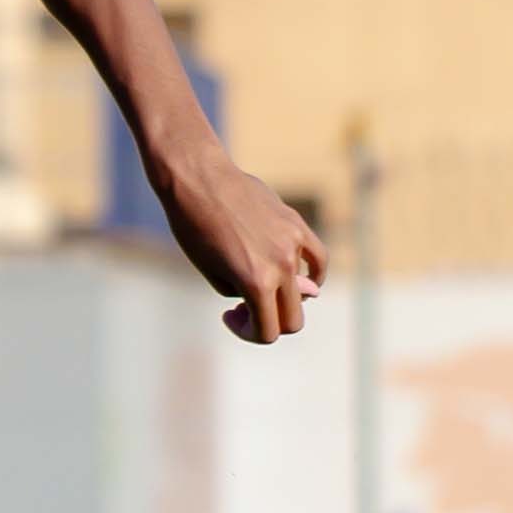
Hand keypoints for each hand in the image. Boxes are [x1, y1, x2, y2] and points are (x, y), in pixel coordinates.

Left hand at [158, 146, 326, 348]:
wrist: (198, 180)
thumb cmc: (194, 228)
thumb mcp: (213, 272)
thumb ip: (249, 292)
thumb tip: (305, 295)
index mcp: (255, 282)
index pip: (268, 332)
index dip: (249, 333)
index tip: (231, 315)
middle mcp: (280, 266)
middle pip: (292, 318)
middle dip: (269, 321)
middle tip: (245, 307)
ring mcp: (293, 245)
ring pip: (307, 291)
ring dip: (285, 297)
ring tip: (262, 284)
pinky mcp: (297, 225)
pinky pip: (318, 259)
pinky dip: (312, 274)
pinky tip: (299, 276)